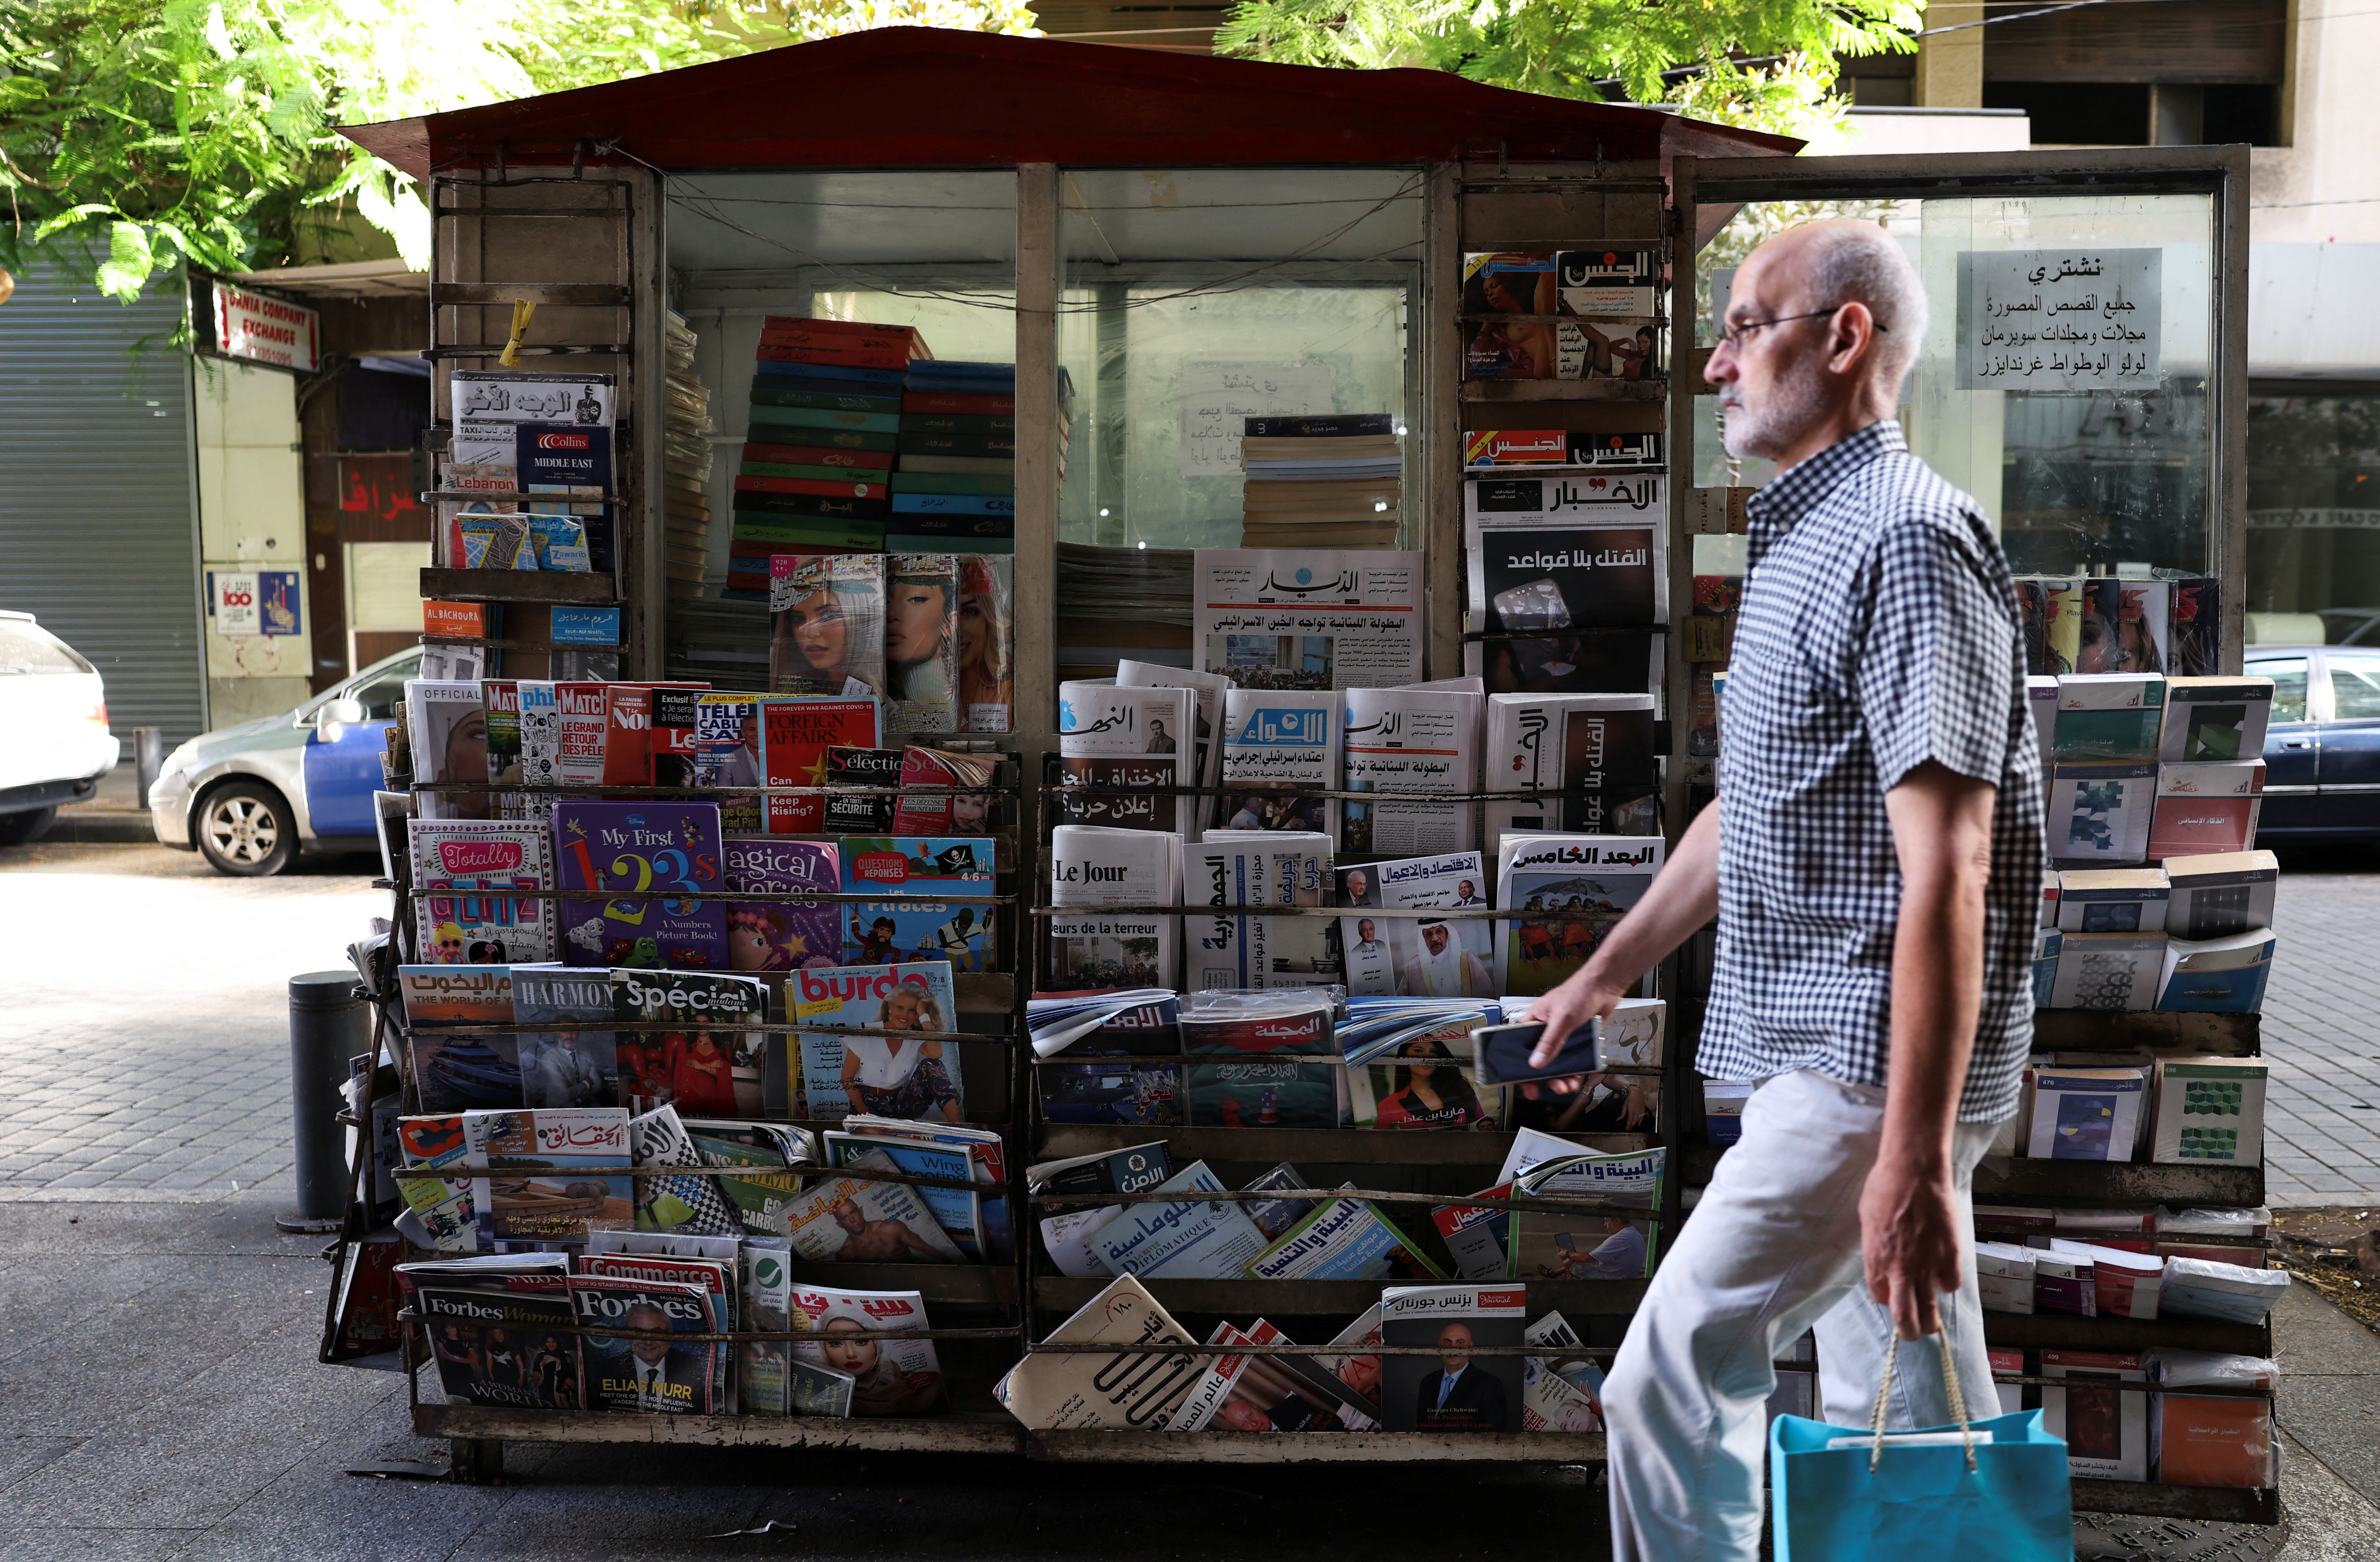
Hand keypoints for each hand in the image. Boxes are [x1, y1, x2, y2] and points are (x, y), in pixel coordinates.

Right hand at [1517, 963, 1626, 1098]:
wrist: (1605, 986)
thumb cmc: (1580, 991)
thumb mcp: (1562, 1018)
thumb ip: (1550, 1041)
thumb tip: (1537, 1063)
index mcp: (1534, 1022)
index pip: (1519, 1047)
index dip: (1519, 1066)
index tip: (1524, 1082)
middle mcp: (1546, 1031)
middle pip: (1540, 1061)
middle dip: (1546, 1077)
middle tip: (1554, 1088)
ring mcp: (1562, 1038)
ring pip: (1558, 1064)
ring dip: (1563, 1078)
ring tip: (1569, 1085)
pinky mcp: (1578, 1042)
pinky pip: (1574, 1062)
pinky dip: (1576, 1072)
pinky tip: (1579, 1078)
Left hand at [1857, 1149, 1963, 1339]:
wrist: (1914, 1171)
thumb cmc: (1885, 1188)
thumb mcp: (1867, 1218)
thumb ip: (1875, 1247)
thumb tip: (1881, 1262)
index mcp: (1876, 1259)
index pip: (1880, 1296)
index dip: (1886, 1299)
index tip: (1890, 1296)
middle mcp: (1900, 1267)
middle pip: (1905, 1316)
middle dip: (1909, 1331)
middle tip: (1913, 1334)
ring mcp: (1927, 1263)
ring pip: (1931, 1308)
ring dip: (1931, 1320)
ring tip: (1932, 1324)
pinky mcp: (1950, 1254)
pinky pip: (1951, 1284)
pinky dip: (1947, 1285)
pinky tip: (1943, 1278)